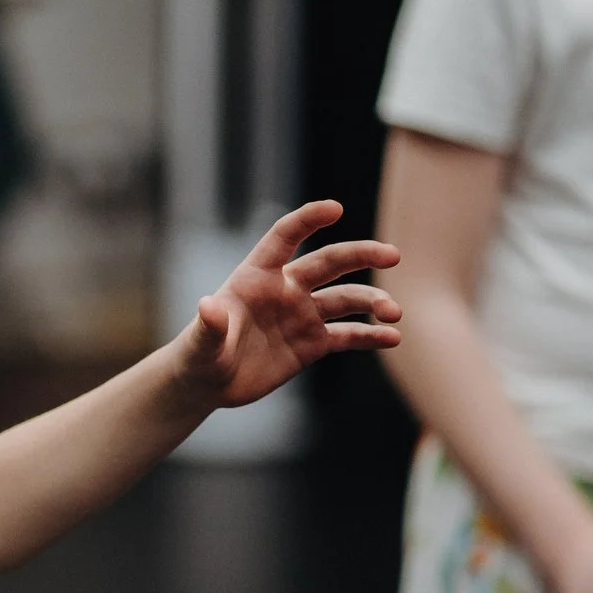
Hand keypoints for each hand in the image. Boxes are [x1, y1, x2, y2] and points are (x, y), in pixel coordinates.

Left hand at [174, 201, 402, 407]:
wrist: (208, 384)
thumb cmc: (198, 355)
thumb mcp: (201, 343)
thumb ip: (208, 325)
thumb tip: (208, 305)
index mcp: (257, 276)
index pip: (285, 237)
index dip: (308, 220)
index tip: (335, 208)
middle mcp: (286, 289)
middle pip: (329, 263)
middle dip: (361, 255)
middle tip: (393, 255)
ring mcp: (303, 315)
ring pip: (346, 300)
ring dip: (373, 302)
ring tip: (394, 313)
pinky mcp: (313, 344)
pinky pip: (348, 335)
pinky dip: (371, 336)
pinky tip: (393, 338)